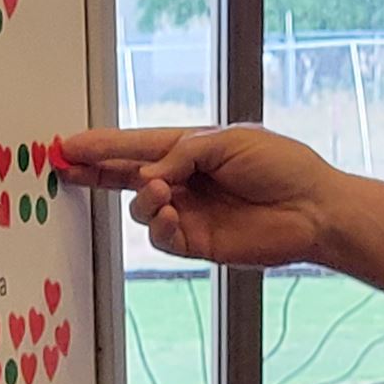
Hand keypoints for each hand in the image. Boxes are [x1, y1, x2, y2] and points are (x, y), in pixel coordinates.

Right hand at [58, 125, 338, 268]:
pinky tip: (168, 213)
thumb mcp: (229, 141)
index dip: (103, 145)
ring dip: (142, 197)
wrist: (315, 209)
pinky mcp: (198, 242)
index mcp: (192, 148)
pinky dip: (158, 225)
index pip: (137, 145)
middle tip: (69, 168)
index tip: (68, 145)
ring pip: (142, 207)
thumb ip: (183, 152)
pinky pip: (162, 237)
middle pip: (128, 176)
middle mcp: (185, 180)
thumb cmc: (282, 165)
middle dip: (97, 171)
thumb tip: (149, 171)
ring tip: (159, 189)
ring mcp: (190, 212)